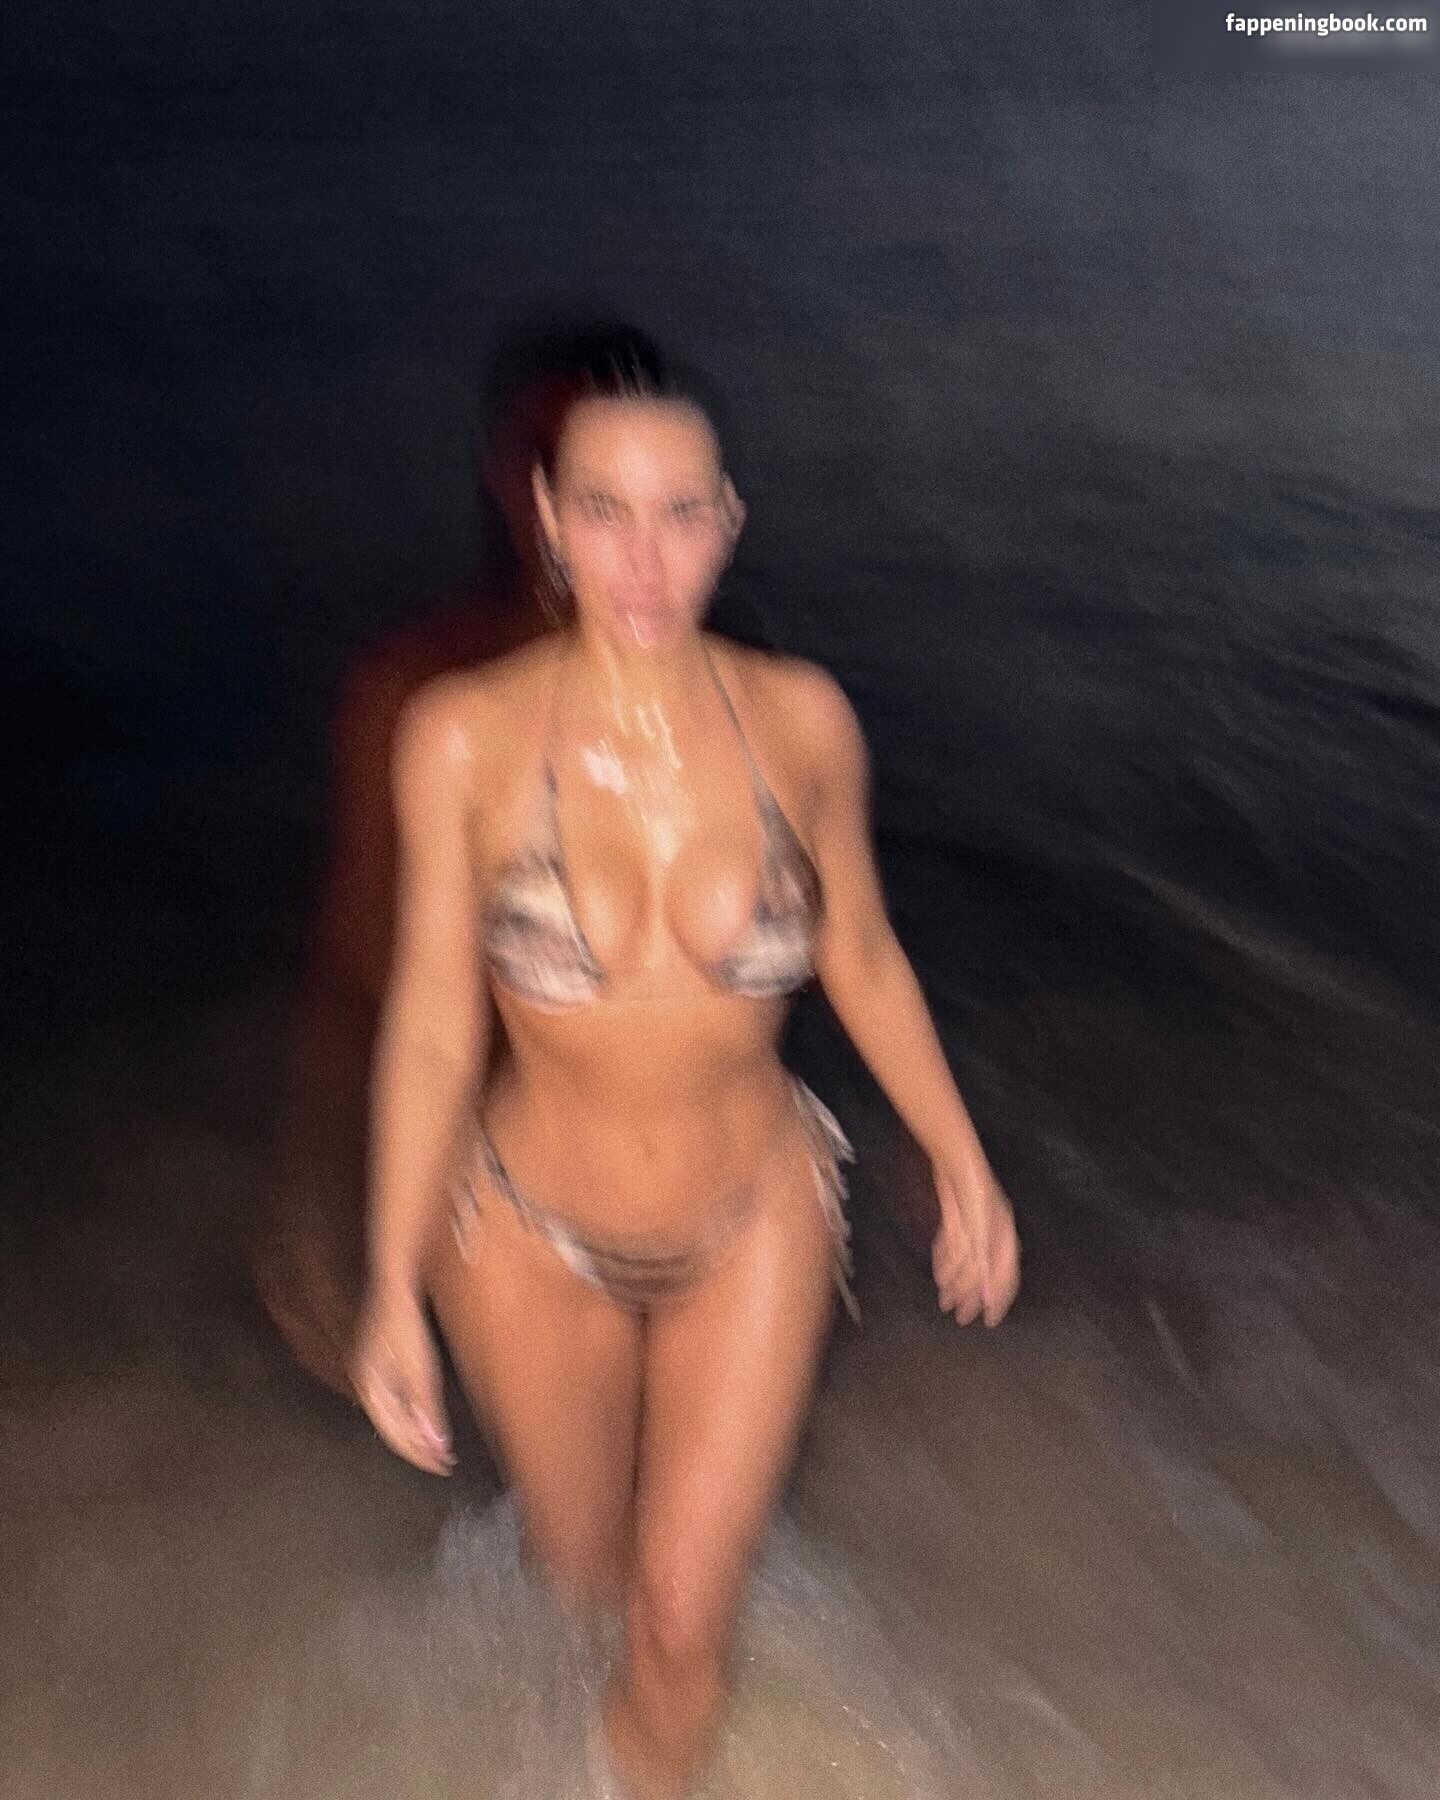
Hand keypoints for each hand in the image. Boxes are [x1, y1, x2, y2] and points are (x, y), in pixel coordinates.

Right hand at [350, 1285, 454, 1474]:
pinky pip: (393, 1403)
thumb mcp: (421, 1368)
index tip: (441, 1465)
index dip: (419, 1454)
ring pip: (392, 1418)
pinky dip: (410, 1416)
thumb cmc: (406, 1324)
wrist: (395, 1284)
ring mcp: (370, 1376)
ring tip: (439, 1445)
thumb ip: (425, 1406)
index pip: (395, 1435)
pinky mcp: (379, 1367)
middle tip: (444, 1461)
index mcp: (371, 1390)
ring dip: (415, 1434)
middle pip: (392, 1430)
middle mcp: (366, 1387)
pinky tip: (425, 1418)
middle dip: (418, 1448)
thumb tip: (434, 1444)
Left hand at [931, 1153, 1019, 1327]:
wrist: (956, 1159)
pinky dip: (946, 1261)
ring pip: (966, 1262)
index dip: (998, 1300)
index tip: (990, 1321)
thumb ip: (981, 1263)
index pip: (1005, 1277)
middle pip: (983, 1273)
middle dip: (971, 1296)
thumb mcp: (980, 1232)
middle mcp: (992, 1235)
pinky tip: (939, 1275)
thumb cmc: (973, 1194)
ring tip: (944, 1301)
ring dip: (955, 1282)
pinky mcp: (957, 1217)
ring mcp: (975, 1226)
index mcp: (1004, 1239)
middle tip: (960, 1318)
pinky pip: (953, 1246)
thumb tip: (985, 1295)